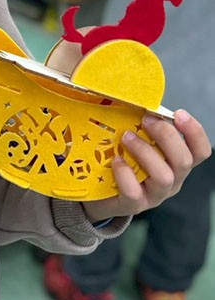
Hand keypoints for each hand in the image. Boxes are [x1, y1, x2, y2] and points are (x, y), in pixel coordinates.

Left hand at [84, 110, 211, 223]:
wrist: (99, 193)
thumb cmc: (121, 160)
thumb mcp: (136, 141)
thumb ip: (140, 123)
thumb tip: (132, 94)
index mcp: (176, 162)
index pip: (200, 150)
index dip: (194, 132)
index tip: (178, 113)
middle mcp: (172, 179)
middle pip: (184, 160)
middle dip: (166, 136)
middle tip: (145, 120)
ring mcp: (154, 194)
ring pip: (164, 176)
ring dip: (145, 151)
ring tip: (126, 137)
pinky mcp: (134, 205)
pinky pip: (135, 191)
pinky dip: (125, 173)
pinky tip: (115, 160)